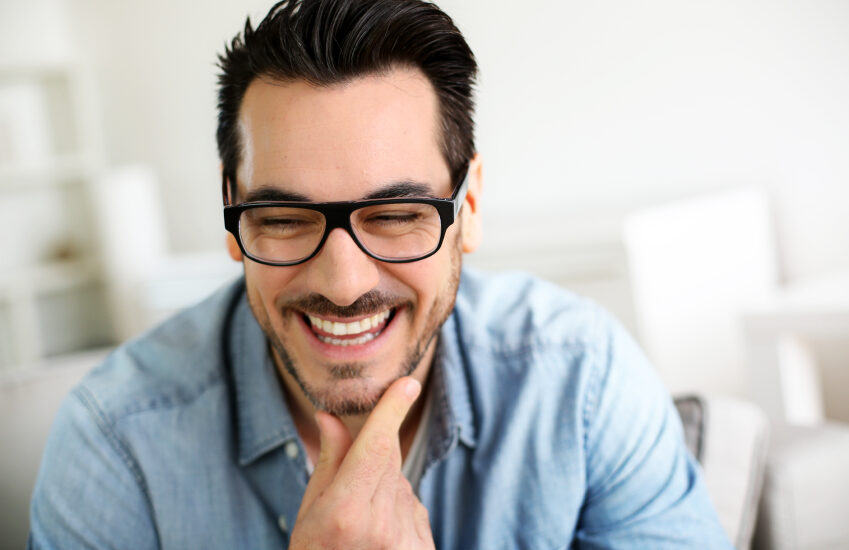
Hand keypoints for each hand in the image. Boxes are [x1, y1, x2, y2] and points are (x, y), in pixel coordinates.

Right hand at [289, 377, 434, 549]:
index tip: (408, 384)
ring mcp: (407, 542)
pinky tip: (378, 539)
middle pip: (389, 461)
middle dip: (371, 459)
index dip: (392, 410)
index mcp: (345, 513)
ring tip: (360, 528)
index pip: (376, 447)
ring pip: (402, 485)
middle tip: (348, 494)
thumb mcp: (309, 514)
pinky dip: (398, 513)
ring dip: (384, 491)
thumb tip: (330, 416)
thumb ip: (329, 462)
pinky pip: (414, 509)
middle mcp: (381, 526)